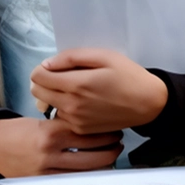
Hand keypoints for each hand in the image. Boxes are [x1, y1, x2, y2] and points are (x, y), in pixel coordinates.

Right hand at [0, 116, 123, 176]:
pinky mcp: (42, 181)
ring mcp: (46, 168)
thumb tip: (92, 124)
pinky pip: (71, 180)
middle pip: (89, 151)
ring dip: (102, 162)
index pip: (85, 131)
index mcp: (50, 131)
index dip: (103, 131)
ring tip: (112, 154)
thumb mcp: (42, 121)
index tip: (114, 127)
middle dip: (108, 147)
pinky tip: (95, 169)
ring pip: (83, 169)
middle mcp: (49, 151)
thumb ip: (64, 124)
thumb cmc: (20, 131)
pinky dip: (85, 174)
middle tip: (118, 140)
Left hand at [30, 48, 168, 134]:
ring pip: (47, 105)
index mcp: (77, 84)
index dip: (42, 68)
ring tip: (77, 89)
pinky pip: (61, 116)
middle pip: (37, 92)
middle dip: (45, 81)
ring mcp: (75, 120)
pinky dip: (65, 107)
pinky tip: (83, 102)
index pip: (37, 77)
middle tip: (63, 76)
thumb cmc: (127, 75)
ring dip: (54, 95)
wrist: (147, 103)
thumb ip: (72, 57)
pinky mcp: (80, 129)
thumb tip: (47, 64)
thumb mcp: (103, 56)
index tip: (56, 67)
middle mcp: (72, 105)